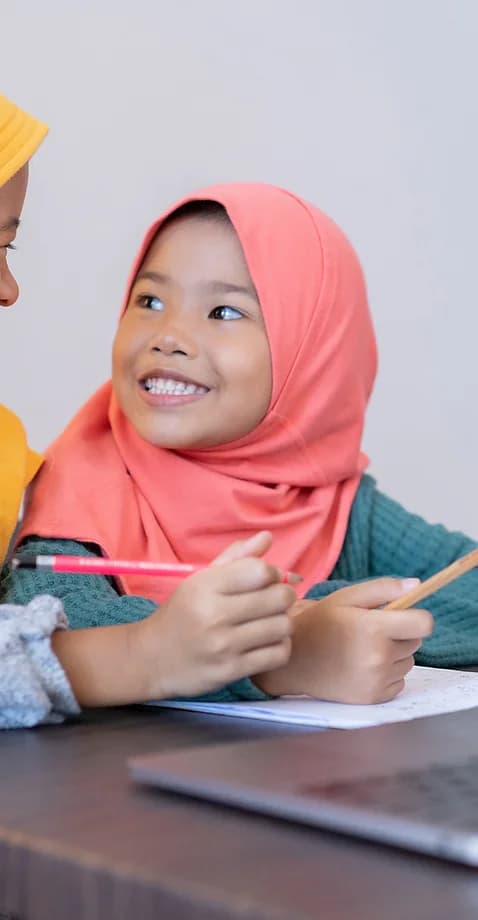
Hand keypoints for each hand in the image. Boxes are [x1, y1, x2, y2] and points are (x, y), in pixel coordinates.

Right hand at [136, 531, 295, 699]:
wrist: (152, 658)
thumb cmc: (182, 613)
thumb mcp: (200, 579)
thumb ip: (236, 557)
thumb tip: (267, 537)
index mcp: (205, 586)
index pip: (260, 571)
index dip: (271, 572)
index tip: (264, 580)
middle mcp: (214, 615)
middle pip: (279, 598)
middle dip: (283, 596)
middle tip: (272, 601)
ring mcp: (223, 646)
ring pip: (283, 626)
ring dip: (282, 622)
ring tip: (268, 622)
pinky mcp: (231, 671)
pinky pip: (279, 654)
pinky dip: (280, 646)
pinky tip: (266, 643)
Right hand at [254, 578, 432, 703]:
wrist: (294, 662)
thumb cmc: (319, 624)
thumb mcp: (345, 597)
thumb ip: (383, 588)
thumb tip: (416, 585)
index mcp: (373, 628)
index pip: (423, 624)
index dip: (418, 617)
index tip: (406, 616)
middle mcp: (379, 657)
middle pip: (415, 642)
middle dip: (400, 634)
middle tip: (371, 631)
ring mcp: (377, 680)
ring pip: (408, 662)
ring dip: (394, 655)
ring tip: (364, 649)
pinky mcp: (375, 697)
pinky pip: (399, 681)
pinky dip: (388, 674)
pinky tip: (363, 667)